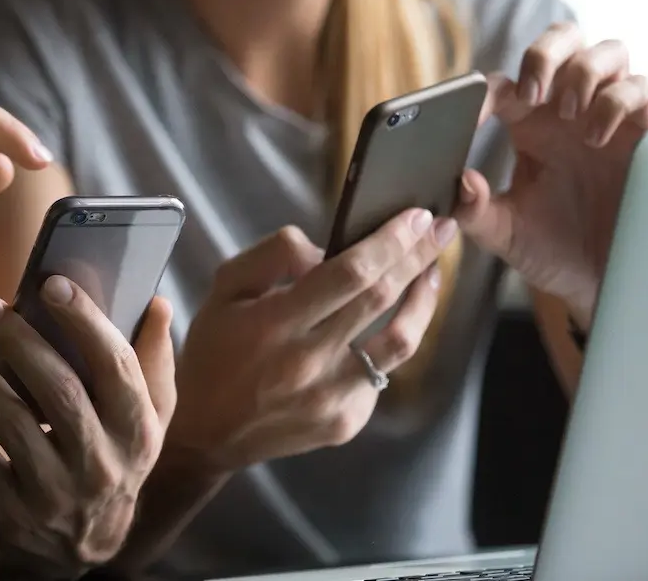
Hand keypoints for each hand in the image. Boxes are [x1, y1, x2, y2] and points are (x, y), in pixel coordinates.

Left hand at [0, 276, 174, 577]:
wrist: (86, 546)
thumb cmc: (116, 458)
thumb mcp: (146, 418)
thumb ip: (153, 361)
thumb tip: (156, 302)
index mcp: (138, 430)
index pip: (115, 365)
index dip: (84, 321)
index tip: (52, 284)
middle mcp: (103, 463)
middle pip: (59, 390)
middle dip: (20, 341)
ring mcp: (57, 494)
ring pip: (15, 425)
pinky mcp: (14, 515)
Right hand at [169, 213, 453, 472]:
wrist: (206, 432)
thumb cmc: (213, 352)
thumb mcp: (224, 289)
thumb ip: (273, 256)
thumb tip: (326, 250)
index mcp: (274, 323)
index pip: (349, 272)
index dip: (390, 241)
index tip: (417, 216)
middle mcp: (307, 362)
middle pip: (382, 299)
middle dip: (418, 257)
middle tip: (442, 229)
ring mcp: (331, 398)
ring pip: (400, 342)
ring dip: (423, 302)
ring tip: (430, 274)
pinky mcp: (345, 422)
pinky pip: (381, 375)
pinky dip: (389, 343)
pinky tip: (387, 325)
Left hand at [457, 23, 647, 327]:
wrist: (600, 283)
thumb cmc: (550, 251)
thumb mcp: (504, 235)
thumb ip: (475, 212)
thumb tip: (462, 181)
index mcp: (526, 127)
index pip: (502, 86)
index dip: (483, 93)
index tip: (472, 118)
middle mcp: (566, 113)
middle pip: (561, 41)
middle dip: (544, 54)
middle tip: (532, 93)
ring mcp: (607, 117)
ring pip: (604, 52)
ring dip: (581, 73)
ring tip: (567, 114)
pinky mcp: (644, 132)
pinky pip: (639, 88)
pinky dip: (615, 102)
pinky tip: (596, 138)